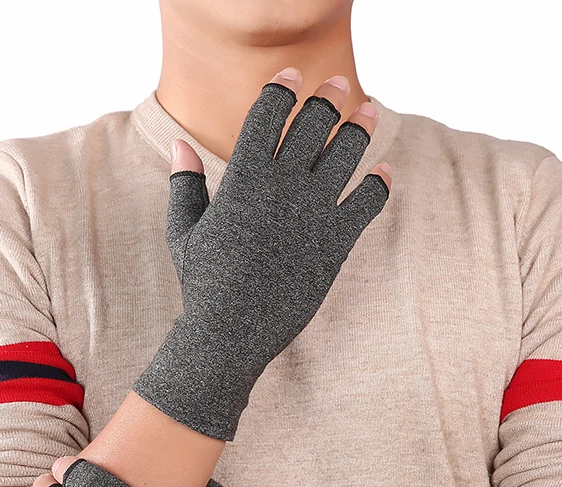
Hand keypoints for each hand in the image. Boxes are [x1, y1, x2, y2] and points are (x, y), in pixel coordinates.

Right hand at [132, 67, 391, 441]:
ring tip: (369, 111)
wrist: (230, 333)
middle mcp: (281, 186)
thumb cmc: (203, 284)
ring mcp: (312, 213)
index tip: (292, 77)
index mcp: (243, 177)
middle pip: (313, 122)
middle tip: (339, 85)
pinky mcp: (336, 242)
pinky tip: (382, 174)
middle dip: (329, 96)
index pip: (268, 112)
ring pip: (346, 152)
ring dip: (361, 126)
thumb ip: (184, 185)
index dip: (283, 88)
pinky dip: (379, 184)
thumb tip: (179, 145)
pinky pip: (368, 201)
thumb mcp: (183, 232)